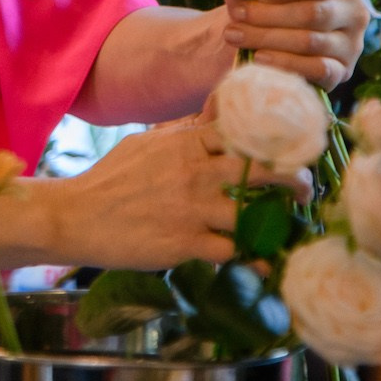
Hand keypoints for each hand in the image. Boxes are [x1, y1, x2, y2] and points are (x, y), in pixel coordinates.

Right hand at [50, 118, 311, 270]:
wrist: (76, 216)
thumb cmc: (110, 179)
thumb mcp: (143, 144)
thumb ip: (179, 133)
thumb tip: (207, 119)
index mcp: (185, 143)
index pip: (243, 131)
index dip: (273, 138)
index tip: (293, 146)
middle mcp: (194, 172)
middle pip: (261, 168)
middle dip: (292, 178)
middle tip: (304, 187)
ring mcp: (192, 208)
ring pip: (254, 213)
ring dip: (277, 222)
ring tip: (288, 226)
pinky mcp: (186, 243)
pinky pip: (233, 251)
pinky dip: (253, 257)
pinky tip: (264, 261)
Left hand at [221, 0, 369, 87]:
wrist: (272, 35)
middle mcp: (356, 11)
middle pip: (313, 13)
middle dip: (268, 14)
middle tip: (237, 14)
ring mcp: (352, 44)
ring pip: (311, 42)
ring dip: (268, 38)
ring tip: (236, 34)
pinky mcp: (343, 71)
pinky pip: (317, 69)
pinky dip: (285, 63)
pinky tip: (258, 57)